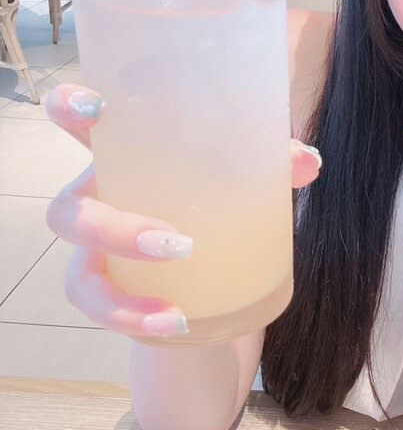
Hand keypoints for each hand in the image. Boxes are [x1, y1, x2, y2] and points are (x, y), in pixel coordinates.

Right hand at [45, 83, 320, 339]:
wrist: (208, 265)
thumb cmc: (212, 191)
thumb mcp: (243, 170)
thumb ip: (273, 160)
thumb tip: (309, 160)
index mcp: (120, 154)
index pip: (76, 121)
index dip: (70, 106)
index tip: (95, 107)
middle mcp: (95, 200)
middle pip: (67, 212)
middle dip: (106, 229)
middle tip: (172, 242)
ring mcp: (94, 254)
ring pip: (78, 275)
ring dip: (120, 295)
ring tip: (173, 307)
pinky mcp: (106, 292)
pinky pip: (103, 311)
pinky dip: (135, 319)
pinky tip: (172, 323)